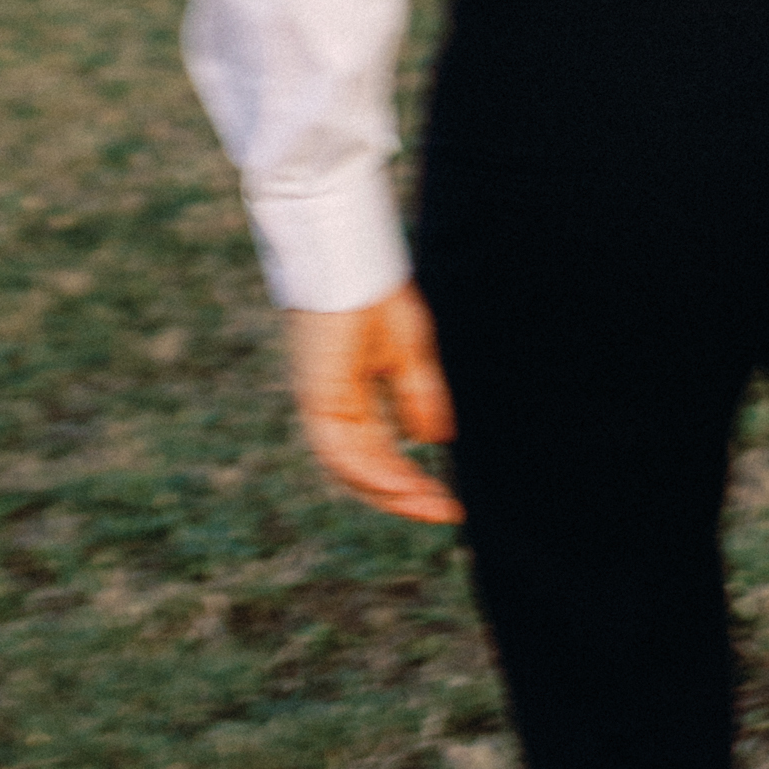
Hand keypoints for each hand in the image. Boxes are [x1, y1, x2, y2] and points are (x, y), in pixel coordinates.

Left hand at [285, 283, 457, 521]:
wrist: (349, 256)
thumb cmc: (376, 292)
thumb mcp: (410, 352)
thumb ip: (419, 396)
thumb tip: (434, 440)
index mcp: (349, 399)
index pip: (378, 454)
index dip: (411, 480)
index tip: (450, 502)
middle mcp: (333, 408)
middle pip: (365, 469)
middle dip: (405, 495)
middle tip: (447, 513)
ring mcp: (322, 403)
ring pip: (352, 468)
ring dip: (391, 491)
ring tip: (432, 506)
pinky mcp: (319, 394)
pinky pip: (340, 448)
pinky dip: (371, 471)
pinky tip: (401, 485)